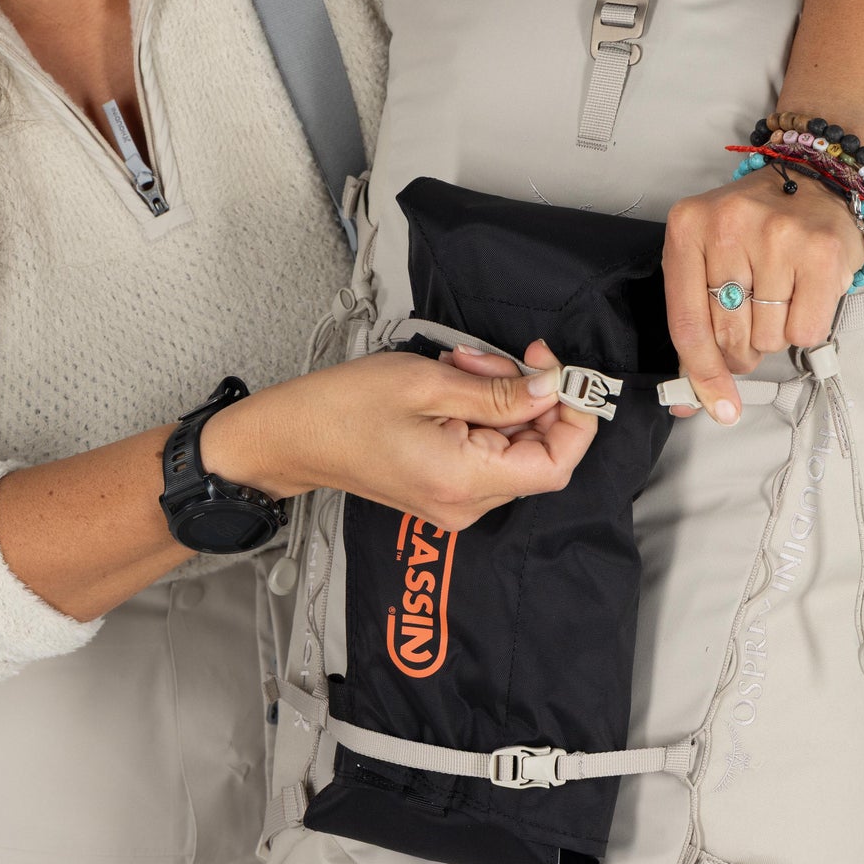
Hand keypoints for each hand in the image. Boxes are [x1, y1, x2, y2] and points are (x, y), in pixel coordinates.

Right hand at [206, 337, 596, 533]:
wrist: (291, 437)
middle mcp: (466, 505)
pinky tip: (452, 388)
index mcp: (463, 481)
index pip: (555, 463)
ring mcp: (455, 503)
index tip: (557, 371)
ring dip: (500, 400)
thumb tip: (551, 389)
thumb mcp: (427, 383)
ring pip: (512, 447)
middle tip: (485, 359)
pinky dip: (482, 415)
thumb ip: (498, 391)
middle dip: (526, 397)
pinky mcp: (445, 491)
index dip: (572, 417)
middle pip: (536, 452)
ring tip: (458, 368)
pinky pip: (487, 452)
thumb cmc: (343, 407)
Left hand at [662, 162, 863, 425]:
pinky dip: (805, 327)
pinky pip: (807, 331)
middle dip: (739, 351)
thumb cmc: (753, 230)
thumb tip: (690, 399)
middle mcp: (728, 226)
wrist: (816, 182)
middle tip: (751, 327)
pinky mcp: (821, 252)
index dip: (700, 373)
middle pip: (728, 336)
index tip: (715, 406)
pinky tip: (804, 295)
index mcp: (687, 228)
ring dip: (774, 334)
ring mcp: (777, 236)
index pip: (687, 322)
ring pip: (768, 338)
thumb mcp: (705, 257)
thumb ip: (694, 322)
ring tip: (779, 296)